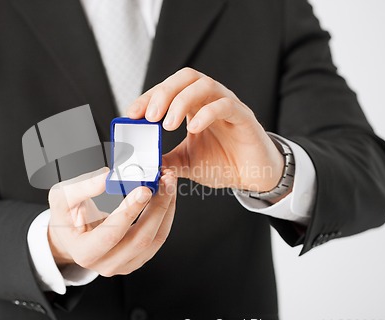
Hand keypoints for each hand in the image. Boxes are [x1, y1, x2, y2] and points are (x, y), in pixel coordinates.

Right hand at [47, 167, 176, 276]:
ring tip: (169, 184)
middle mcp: (106, 264)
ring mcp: (125, 264)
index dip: (130, 211)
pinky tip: (166, 196)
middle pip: (141, 239)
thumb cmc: (66, 217)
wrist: (72, 234)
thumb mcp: (62, 197)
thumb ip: (83, 187)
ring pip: (156, 239)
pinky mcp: (138, 258)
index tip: (144, 189)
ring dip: (166, 209)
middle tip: (164, 181)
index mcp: (85, 253)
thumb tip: (107, 177)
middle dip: (158, 207)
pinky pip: (159, 238)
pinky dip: (166, 215)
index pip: (112, 234)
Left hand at [127, 67, 284, 192]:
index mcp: (194, 105)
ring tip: (167, 124)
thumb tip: (142, 162)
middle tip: (149, 116)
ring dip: (181, 101)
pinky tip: (193, 128)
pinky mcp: (244, 117)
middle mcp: (210, 99)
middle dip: (163, 93)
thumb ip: (165, 160)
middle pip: (186, 78)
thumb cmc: (222, 164)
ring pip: (205, 85)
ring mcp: (228, 105)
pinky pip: (226, 105)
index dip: (148, 98)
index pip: (168, 89)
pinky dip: (207, 113)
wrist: (253, 176)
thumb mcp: (186, 163)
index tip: (131, 114)